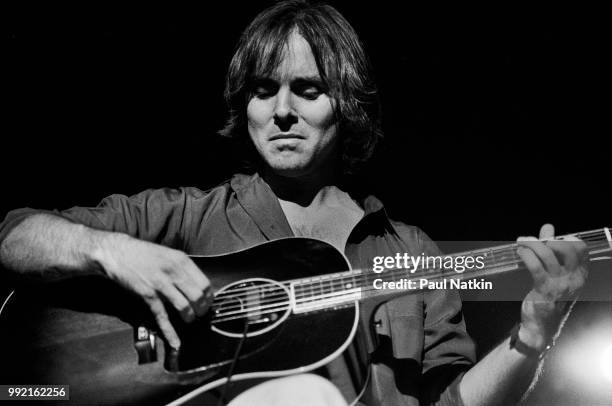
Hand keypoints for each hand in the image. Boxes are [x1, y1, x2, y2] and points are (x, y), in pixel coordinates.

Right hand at [95, 232, 210, 349]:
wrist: (118, 253)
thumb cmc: (143, 254)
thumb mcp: (169, 254)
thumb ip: (182, 268)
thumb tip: (196, 284)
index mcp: (182, 260)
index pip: (205, 283)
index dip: (209, 297)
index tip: (207, 302)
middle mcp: (174, 272)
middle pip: (198, 297)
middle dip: (201, 309)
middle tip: (200, 313)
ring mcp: (161, 284)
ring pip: (184, 306)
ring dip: (189, 317)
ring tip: (189, 319)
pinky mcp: (148, 295)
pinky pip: (162, 316)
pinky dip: (170, 332)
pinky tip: (175, 342)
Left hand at [516, 224, 587, 349]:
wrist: (541, 326)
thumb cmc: (548, 297)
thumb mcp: (554, 273)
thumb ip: (551, 249)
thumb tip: (548, 227)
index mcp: (580, 275)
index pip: (580, 249)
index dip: (564, 238)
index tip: (548, 238)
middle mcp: (574, 278)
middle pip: (565, 248)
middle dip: (546, 239)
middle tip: (528, 240)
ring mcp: (560, 284)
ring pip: (547, 254)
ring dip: (531, 245)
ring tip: (520, 244)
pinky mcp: (544, 289)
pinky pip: (535, 266)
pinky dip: (526, 255)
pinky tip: (519, 253)